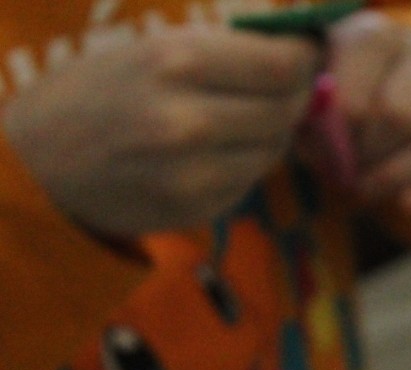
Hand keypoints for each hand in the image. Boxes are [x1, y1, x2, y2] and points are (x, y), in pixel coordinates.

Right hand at [1, 26, 316, 236]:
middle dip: (292, 97)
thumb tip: (305, 54)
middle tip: (278, 88)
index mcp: (176, 62)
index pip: (285, 64)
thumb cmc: (96, 93)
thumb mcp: (149, 50)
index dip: (304, 60)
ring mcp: (195, 173)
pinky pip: (248, 181)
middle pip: (287, 108)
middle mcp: (189, 120)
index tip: (304, 55)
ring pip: (273, 149)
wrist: (36, 164)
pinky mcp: (197, 209)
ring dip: (268, 133)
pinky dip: (242, 164)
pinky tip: (209, 153)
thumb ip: (224, 52)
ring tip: (234, 118)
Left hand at [323, 11, 410, 215]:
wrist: (379, 86)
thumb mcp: (315, 89)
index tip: (321, 152)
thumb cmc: (336, 89)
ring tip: (367, 192)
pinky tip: (405, 206)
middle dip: (368, 156)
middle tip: (343, 175)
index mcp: (379, 37)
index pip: (359, 94)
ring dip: (399, 177)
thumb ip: (313, 113)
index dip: (339, 137)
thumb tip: (325, 152)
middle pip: (400, 115)